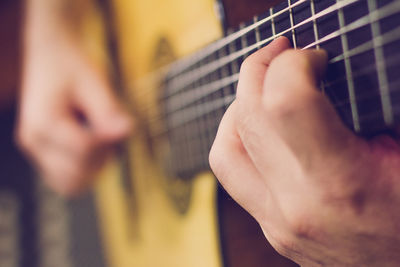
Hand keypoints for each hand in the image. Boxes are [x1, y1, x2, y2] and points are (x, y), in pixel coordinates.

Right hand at [16, 36, 131, 195]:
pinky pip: (66, 178)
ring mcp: (36, 151)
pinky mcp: (44, 153)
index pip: (84, 150)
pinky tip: (95, 147)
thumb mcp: (93, 82)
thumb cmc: (71, 64)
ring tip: (102, 139)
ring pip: (71, 183)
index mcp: (43, 123)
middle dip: (103, 157)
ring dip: (95, 168)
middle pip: (77, 173)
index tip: (123, 124)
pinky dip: (85, 169)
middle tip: (112, 131)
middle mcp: (34, 142)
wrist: (51, 54)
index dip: (110, 141)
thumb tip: (126, 131)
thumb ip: (108, 111)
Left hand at [210, 36, 399, 265]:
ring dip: (238, 109)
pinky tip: (266, 128)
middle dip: (259, 72)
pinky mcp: (272, 230)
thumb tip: (330, 72)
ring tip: (263, 89)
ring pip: (225, 151)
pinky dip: (242, 141)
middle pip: (247, 118)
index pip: (284, 101)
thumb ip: (373, 108)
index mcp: (341, 184)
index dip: (294, 63)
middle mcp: (295, 207)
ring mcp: (276, 224)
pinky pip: (235, 176)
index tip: (314, 59)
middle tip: (280, 55)